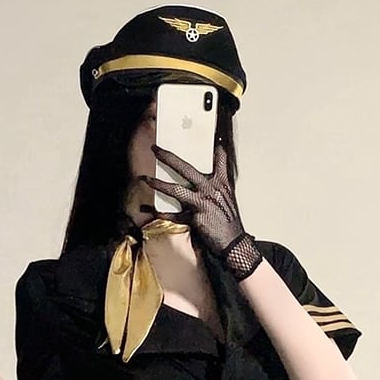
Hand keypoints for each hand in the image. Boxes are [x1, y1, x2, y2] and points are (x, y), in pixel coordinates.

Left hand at [142, 143, 262, 280]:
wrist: (234, 243)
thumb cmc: (229, 222)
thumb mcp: (227, 199)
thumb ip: (216, 187)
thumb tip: (204, 180)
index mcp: (222, 183)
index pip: (219, 159)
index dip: (214, 146)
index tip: (208, 136)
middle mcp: (211, 189)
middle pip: (187, 168)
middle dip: (169, 157)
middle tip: (156, 149)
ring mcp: (202, 203)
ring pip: (176, 189)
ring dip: (158, 184)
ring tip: (145, 179)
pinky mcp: (196, 218)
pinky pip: (175, 214)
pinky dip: (163, 213)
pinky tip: (151, 209)